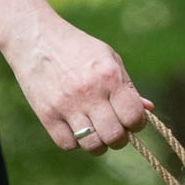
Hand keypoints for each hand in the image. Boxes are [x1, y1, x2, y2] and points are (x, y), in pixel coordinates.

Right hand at [1, 12, 146, 152]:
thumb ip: (128, 86)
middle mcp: (89, 93)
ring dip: (99, 143)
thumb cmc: (78, 48)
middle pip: (115, 136)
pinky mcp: (46, 115)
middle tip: (114, 128)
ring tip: (96, 130)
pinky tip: (75, 127)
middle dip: (120, 138)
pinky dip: (75, 141)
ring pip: (92, 145)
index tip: (132, 120)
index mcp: (109, 77)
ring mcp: (66, 106)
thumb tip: (148, 109)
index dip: (138, 123)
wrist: (36, 39)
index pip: (133, 116)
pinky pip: (68, 144)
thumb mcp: (109, 58)